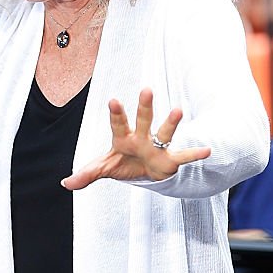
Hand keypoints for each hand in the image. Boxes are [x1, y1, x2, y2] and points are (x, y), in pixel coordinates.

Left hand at [61, 87, 209, 189]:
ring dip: (171, 123)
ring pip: (165, 133)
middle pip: (143, 120)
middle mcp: (142, 138)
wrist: (145, 172)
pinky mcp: (170, 160)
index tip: (114, 100)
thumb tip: (66, 183)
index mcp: (123, 138)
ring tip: (178, 111)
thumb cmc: (124, 163)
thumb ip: (86, 174)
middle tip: (146, 90)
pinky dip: (195, 154)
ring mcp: (157, 147)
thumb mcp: (104, 168)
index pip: (118, 124)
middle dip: (145, 107)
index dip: (117, 113)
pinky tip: (207, 150)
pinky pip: (183, 157)